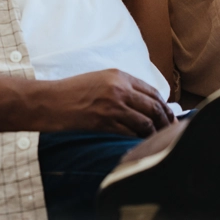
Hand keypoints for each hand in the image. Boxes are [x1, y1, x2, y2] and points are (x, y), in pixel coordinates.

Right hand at [45, 69, 173, 136]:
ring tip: (158, 139)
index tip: (168, 114)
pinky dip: (140, 139)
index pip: (151, 91)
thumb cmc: (70, 92)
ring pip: (146, 121)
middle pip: (153, 106)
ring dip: (155, 132)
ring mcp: (113, 106)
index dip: (163, 105)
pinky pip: (131, 133)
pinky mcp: (105, 123)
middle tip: (170, 129)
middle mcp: (119, 88)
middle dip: (165, 120)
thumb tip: (141, 102)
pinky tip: (142, 144)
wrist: (49, 101)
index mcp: (118, 75)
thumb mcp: (98, 79)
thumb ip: (120, 86)